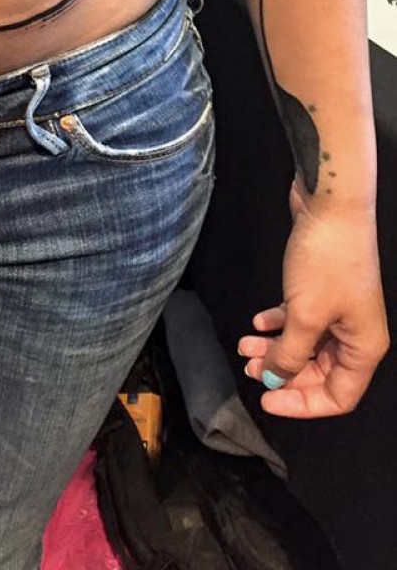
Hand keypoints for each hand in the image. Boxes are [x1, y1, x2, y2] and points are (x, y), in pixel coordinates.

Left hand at [238, 185, 388, 417]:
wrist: (331, 204)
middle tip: (248, 369)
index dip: (302, 404)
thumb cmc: (326, 260)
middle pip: (319, 372)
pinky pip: (300, 317)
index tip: (267, 400)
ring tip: (243, 345)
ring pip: (305, 343)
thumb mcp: (304, 315)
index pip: (338, 396)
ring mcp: (339, 309)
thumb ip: (288, 355)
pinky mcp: (322, 287)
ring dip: (275, 347)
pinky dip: (279, 322)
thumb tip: (273, 380)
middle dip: (282, 372)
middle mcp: (356, 332)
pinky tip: (257, 321)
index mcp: (364, 347)